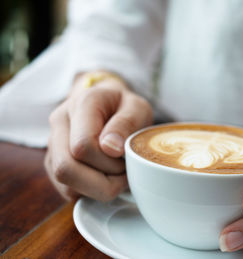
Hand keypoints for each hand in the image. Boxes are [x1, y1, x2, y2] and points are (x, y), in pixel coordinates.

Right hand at [44, 73, 152, 200]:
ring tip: (116, 175)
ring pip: (64, 182)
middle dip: (101, 182)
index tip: (128, 159)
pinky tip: (105, 178)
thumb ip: (127, 123)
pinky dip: (89, 192)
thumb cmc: (125, 107)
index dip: (109, 162)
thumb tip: (111, 148)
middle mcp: (60, 122)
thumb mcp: (137, 108)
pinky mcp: (53, 162)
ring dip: (96, 188)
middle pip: (66, 168)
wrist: (109, 102)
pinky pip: (66, 189)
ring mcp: (53, 144)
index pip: (83, 146)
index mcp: (82, 104)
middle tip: (124, 175)